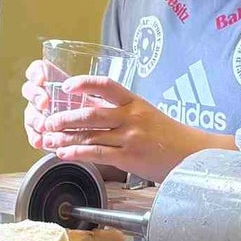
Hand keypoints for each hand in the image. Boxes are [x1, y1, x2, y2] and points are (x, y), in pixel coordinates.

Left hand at [22, 68, 228, 181]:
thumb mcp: (147, 115)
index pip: (107, 86)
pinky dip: (77, 153)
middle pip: (92, 113)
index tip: (66, 86)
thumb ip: (123, 112)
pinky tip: (64, 154)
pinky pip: (98, 153)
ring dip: (65, 137)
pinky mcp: (130, 157)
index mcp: (135, 102)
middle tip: (48, 120)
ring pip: (91, 134)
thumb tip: (93, 112)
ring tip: (48, 139)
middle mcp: (131, 117)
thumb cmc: (169, 136)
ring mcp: (130, 137)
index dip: (84, 84)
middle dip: (65, 117)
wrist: (192, 155)